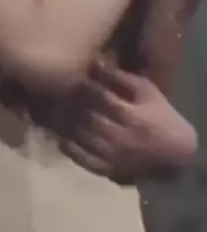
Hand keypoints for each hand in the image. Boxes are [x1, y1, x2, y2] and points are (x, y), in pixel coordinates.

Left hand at [58, 60, 196, 181]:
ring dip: (66, 123)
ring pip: (82, 137)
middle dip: (71, 103)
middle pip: (87, 116)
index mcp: (131, 115)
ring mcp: (113, 156)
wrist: (176, 153)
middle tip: (58, 91)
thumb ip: (121, 77)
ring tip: (54, 109)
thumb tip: (96, 61)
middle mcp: (119, 137)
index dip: (84, 85)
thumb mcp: (147, 91)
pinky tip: (60, 136)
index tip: (74, 75)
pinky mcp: (108, 170)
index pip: (100, 97)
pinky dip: (69, 148)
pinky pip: (83, 160)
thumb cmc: (160, 115)